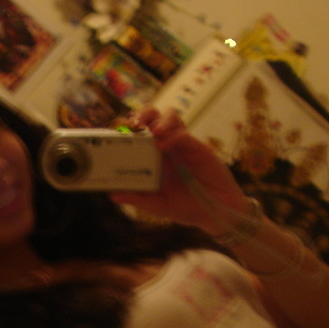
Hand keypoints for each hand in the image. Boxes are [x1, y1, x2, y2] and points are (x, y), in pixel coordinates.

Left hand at [110, 107, 250, 232]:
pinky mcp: (199, 149)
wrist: (216, 214)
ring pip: (172, 119)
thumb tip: (112, 195)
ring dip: (161, 121)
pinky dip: (174, 136)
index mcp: (157, 158)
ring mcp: (184, 147)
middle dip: (146, 114)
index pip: (142, 135)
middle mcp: (169, 148)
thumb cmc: (188, 206)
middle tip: (136, 122)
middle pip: (157, 119)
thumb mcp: (158, 205)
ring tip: (154, 131)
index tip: (118, 133)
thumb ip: (137, 198)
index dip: (131, 129)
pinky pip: (185, 135)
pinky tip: (164, 144)